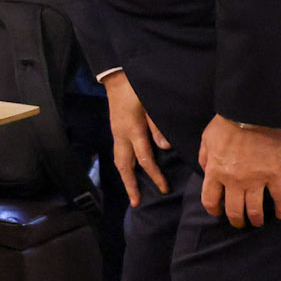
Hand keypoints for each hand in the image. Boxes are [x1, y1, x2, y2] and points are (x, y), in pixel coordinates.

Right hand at [103, 71, 170, 205]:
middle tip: (136, 202)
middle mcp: (122, 136)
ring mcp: (116, 133)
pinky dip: (124, 166)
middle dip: (130, 185)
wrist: (117, 77)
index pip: (144, 159)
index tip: (163, 188)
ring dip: (125, 177)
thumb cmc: (137, 89)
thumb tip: (164, 148)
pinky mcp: (116, 130)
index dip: (155, 175)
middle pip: (124, 166)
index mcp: (133, 131)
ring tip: (131, 191)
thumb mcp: (151, 105)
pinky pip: (118, 153)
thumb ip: (157, 127)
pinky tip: (129, 170)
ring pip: (119, 161)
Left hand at [200, 116, 280, 227]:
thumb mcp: (206, 139)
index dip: (214, 210)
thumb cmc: (226, 124)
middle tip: (239, 223)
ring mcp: (255, 179)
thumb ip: (204, 158)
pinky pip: (279, 196)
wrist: (251, 113)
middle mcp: (234, 181)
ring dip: (256, 219)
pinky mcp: (273, 174)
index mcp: (215, 172)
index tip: (218, 212)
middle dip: (236, 220)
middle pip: (234, 210)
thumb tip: (206, 171)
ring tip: (257, 222)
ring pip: (255, 208)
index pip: (210, 200)